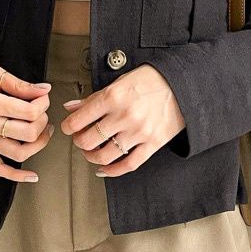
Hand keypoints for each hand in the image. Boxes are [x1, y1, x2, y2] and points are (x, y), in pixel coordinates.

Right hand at [0, 62, 54, 181]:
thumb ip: (19, 84)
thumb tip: (43, 89)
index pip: (30, 112)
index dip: (43, 104)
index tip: (42, 98)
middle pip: (28, 133)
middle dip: (43, 122)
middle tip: (42, 112)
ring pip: (18, 153)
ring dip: (38, 145)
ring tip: (42, 133)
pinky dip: (16, 176)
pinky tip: (31, 175)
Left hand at [60, 64, 185, 176]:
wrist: (182, 84)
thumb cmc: (152, 80)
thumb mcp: (119, 82)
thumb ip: (94, 97)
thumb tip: (72, 107)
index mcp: (113, 97)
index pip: (78, 120)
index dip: (68, 127)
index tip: (68, 128)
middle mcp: (125, 116)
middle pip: (88, 141)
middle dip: (79, 142)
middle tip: (80, 139)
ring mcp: (139, 132)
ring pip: (104, 156)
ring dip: (92, 157)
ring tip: (92, 152)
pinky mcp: (153, 143)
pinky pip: (128, 165)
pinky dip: (112, 171)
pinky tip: (105, 169)